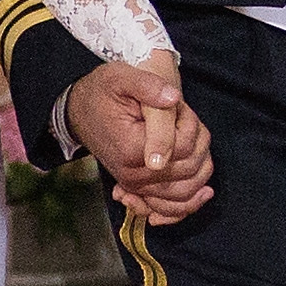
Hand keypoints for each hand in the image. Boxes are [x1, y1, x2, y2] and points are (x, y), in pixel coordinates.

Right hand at [70, 53, 214, 225]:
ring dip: (200, 166)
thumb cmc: (102, 93)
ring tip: (191, 140)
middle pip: (189, 169)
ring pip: (186, 190)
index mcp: (132, 149)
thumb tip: (173, 98)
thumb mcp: (121, 77)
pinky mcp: (140, 189)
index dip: (190, 123)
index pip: (183, 147)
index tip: (176, 105)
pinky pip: (171, 207)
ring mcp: (137, 186)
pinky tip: (204, 192)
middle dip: (197, 141)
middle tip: (181, 118)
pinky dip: (190, 202)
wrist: (81, 111)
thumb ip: (149, 87)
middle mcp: (134, 175)